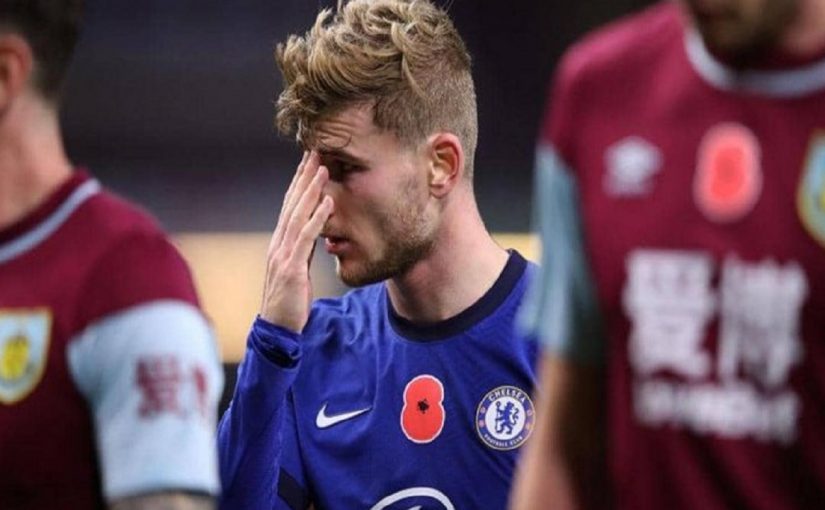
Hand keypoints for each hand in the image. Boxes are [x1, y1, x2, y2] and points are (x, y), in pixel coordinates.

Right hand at [260, 151, 333, 331]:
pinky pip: (306, 238)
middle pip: (292, 203)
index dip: (300, 182)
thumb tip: (314, 234)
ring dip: (311, 189)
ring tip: (323, 167)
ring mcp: (283, 254)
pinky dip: (317, 218)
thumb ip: (303, 250)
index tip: (310, 160)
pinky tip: (328, 202)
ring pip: (298, 214)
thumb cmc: (289, 302)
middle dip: (304, 176)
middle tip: (316, 149)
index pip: (290, 205)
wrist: (277, 329)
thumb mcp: (297, 270)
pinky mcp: (292, 268)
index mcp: (281, 243)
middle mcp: (279, 243)